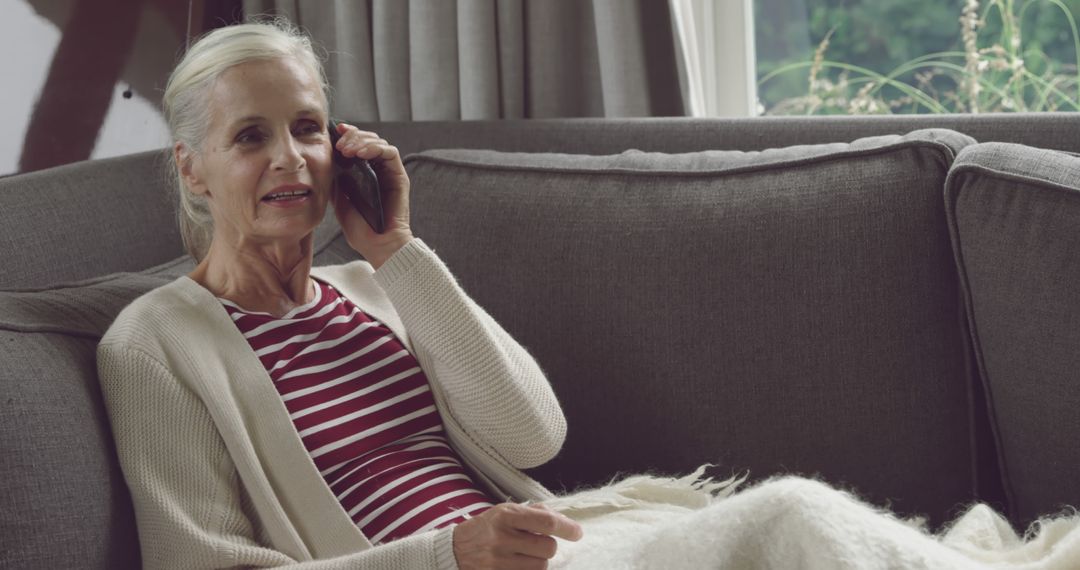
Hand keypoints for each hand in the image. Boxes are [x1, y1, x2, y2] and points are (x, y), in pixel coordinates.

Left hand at [329, 122, 413, 268]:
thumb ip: (336, 181)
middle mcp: (377, 170)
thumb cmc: (360, 230)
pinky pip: (390, 153)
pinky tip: (361, 154)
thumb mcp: (340, 201)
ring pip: (379, 142)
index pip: (357, 146)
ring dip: (361, 141)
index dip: (346, 135)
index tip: (334, 131)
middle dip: (353, 136)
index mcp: (363, 174)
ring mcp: (388, 172)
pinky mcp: (399, 176)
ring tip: (347, 150)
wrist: (378, 246)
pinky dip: (375, 148)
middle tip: (339, 143)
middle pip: (368, 139)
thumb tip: (327, 159)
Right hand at [452, 503, 582, 569]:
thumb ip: (534, 513)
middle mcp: (502, 538)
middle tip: (537, 544)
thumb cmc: (486, 529)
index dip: (567, 528)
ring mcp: (498, 562)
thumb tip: (564, 520)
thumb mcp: (504, 512)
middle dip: (548, 547)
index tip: (577, 533)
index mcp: (505, 516)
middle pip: (548, 548)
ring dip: (538, 561)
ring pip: (540, 567)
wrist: (454, 551)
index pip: (546, 522)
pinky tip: (518, 565)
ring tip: (523, 555)